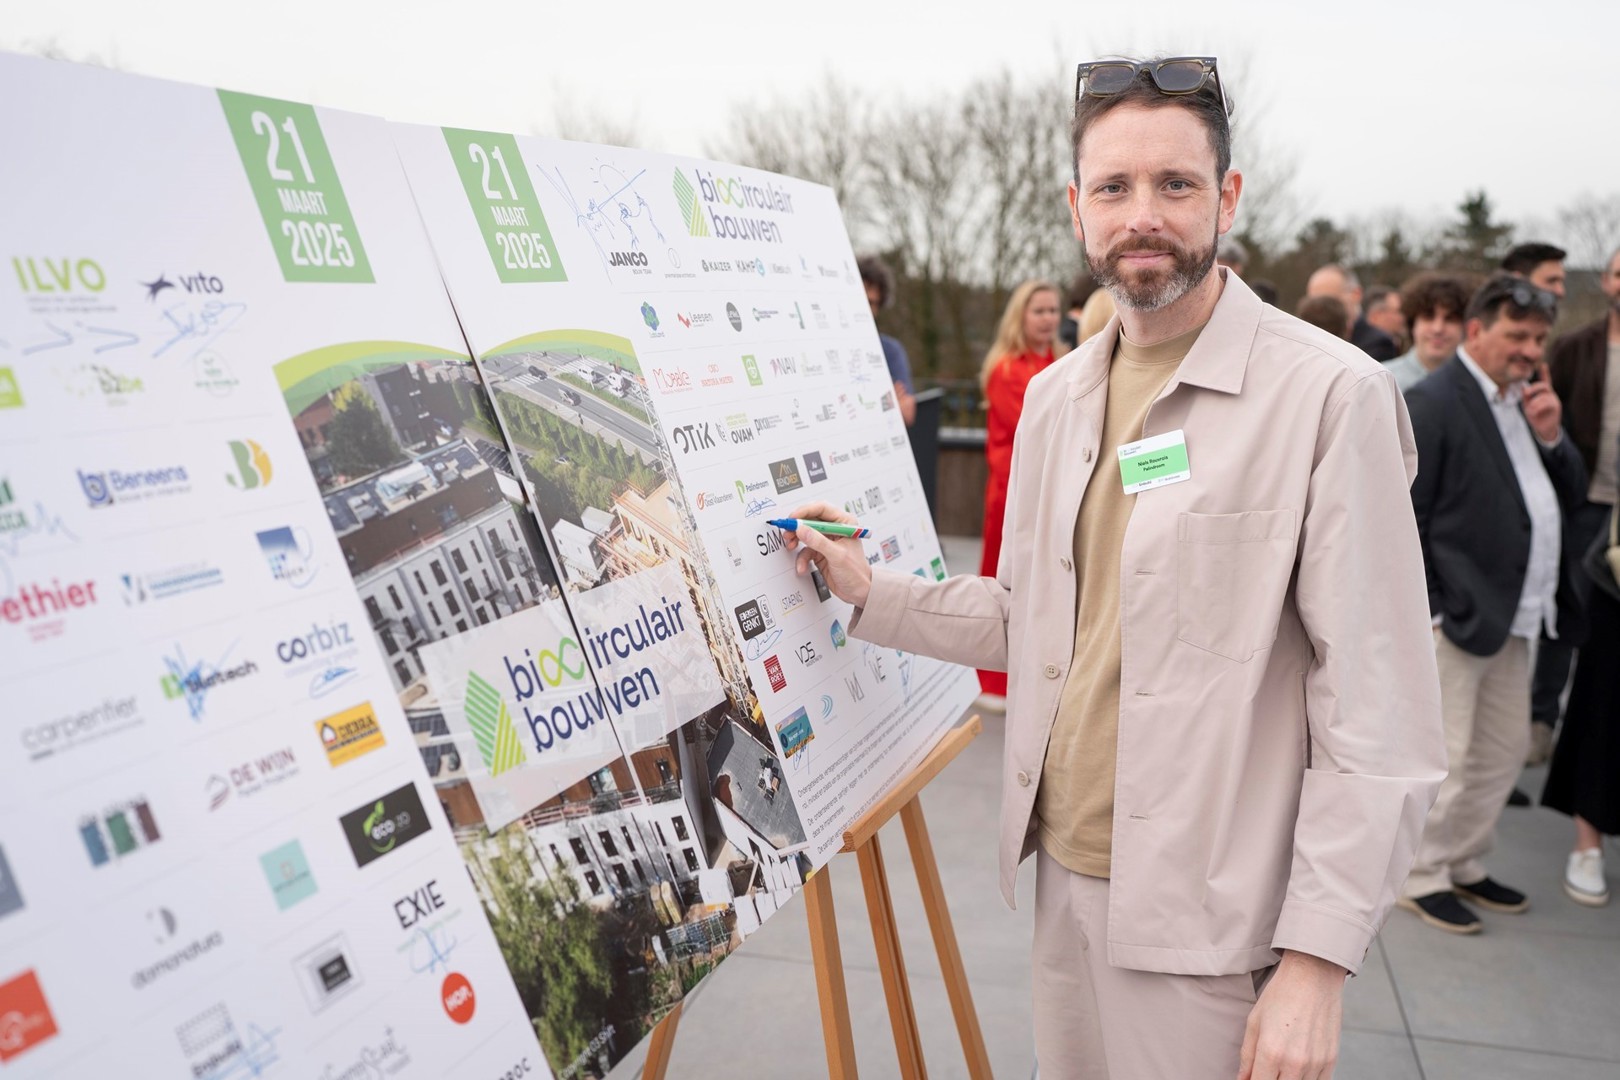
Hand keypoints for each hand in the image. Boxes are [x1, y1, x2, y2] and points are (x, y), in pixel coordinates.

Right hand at [781, 501, 873, 608]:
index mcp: (844, 523)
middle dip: (797, 527)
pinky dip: (801, 558)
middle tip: (788, 532)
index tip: (793, 518)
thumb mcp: (837, 555)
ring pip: (805, 534)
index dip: (805, 511)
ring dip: (796, 540)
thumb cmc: (857, 572)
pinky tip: (802, 566)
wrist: (858, 591)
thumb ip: (818, 542)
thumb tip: (801, 529)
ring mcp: (826, 540)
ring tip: (791, 546)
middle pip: (810, 520)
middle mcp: (834, 529)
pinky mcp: (819, 552)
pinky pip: (805, 550)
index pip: (822, 509)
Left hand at [1237, 950, 1345, 1079]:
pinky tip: (1297, 1068)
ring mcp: (1316, 1063)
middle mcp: (1295, 1062)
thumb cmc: (1281, 995)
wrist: (1313, 976)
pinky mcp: (1331, 1060)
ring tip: (1281, 1065)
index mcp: (1270, 1051)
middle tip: (1266, 1070)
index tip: (1252, 1078)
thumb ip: (1247, 1056)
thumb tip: (1242, 1079)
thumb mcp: (1254, 1022)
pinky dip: (1306, 1079)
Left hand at [1523, 363, 1562, 443]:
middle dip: (1533, 388)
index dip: (1544, 373)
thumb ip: (1526, 397)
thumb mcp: (1527, 405)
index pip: (1545, 381)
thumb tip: (1523, 387)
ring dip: (1533, 403)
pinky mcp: (1556, 407)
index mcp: (1543, 393)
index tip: (1543, 364)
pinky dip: (1537, 407)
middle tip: (1526, 393)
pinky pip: (1546, 403)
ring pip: (1543, 396)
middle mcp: (1550, 394)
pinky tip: (1534, 412)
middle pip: (1543, 386)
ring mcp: (1554, 400)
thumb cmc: (1535, 416)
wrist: (1543, 429)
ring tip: (1529, 410)